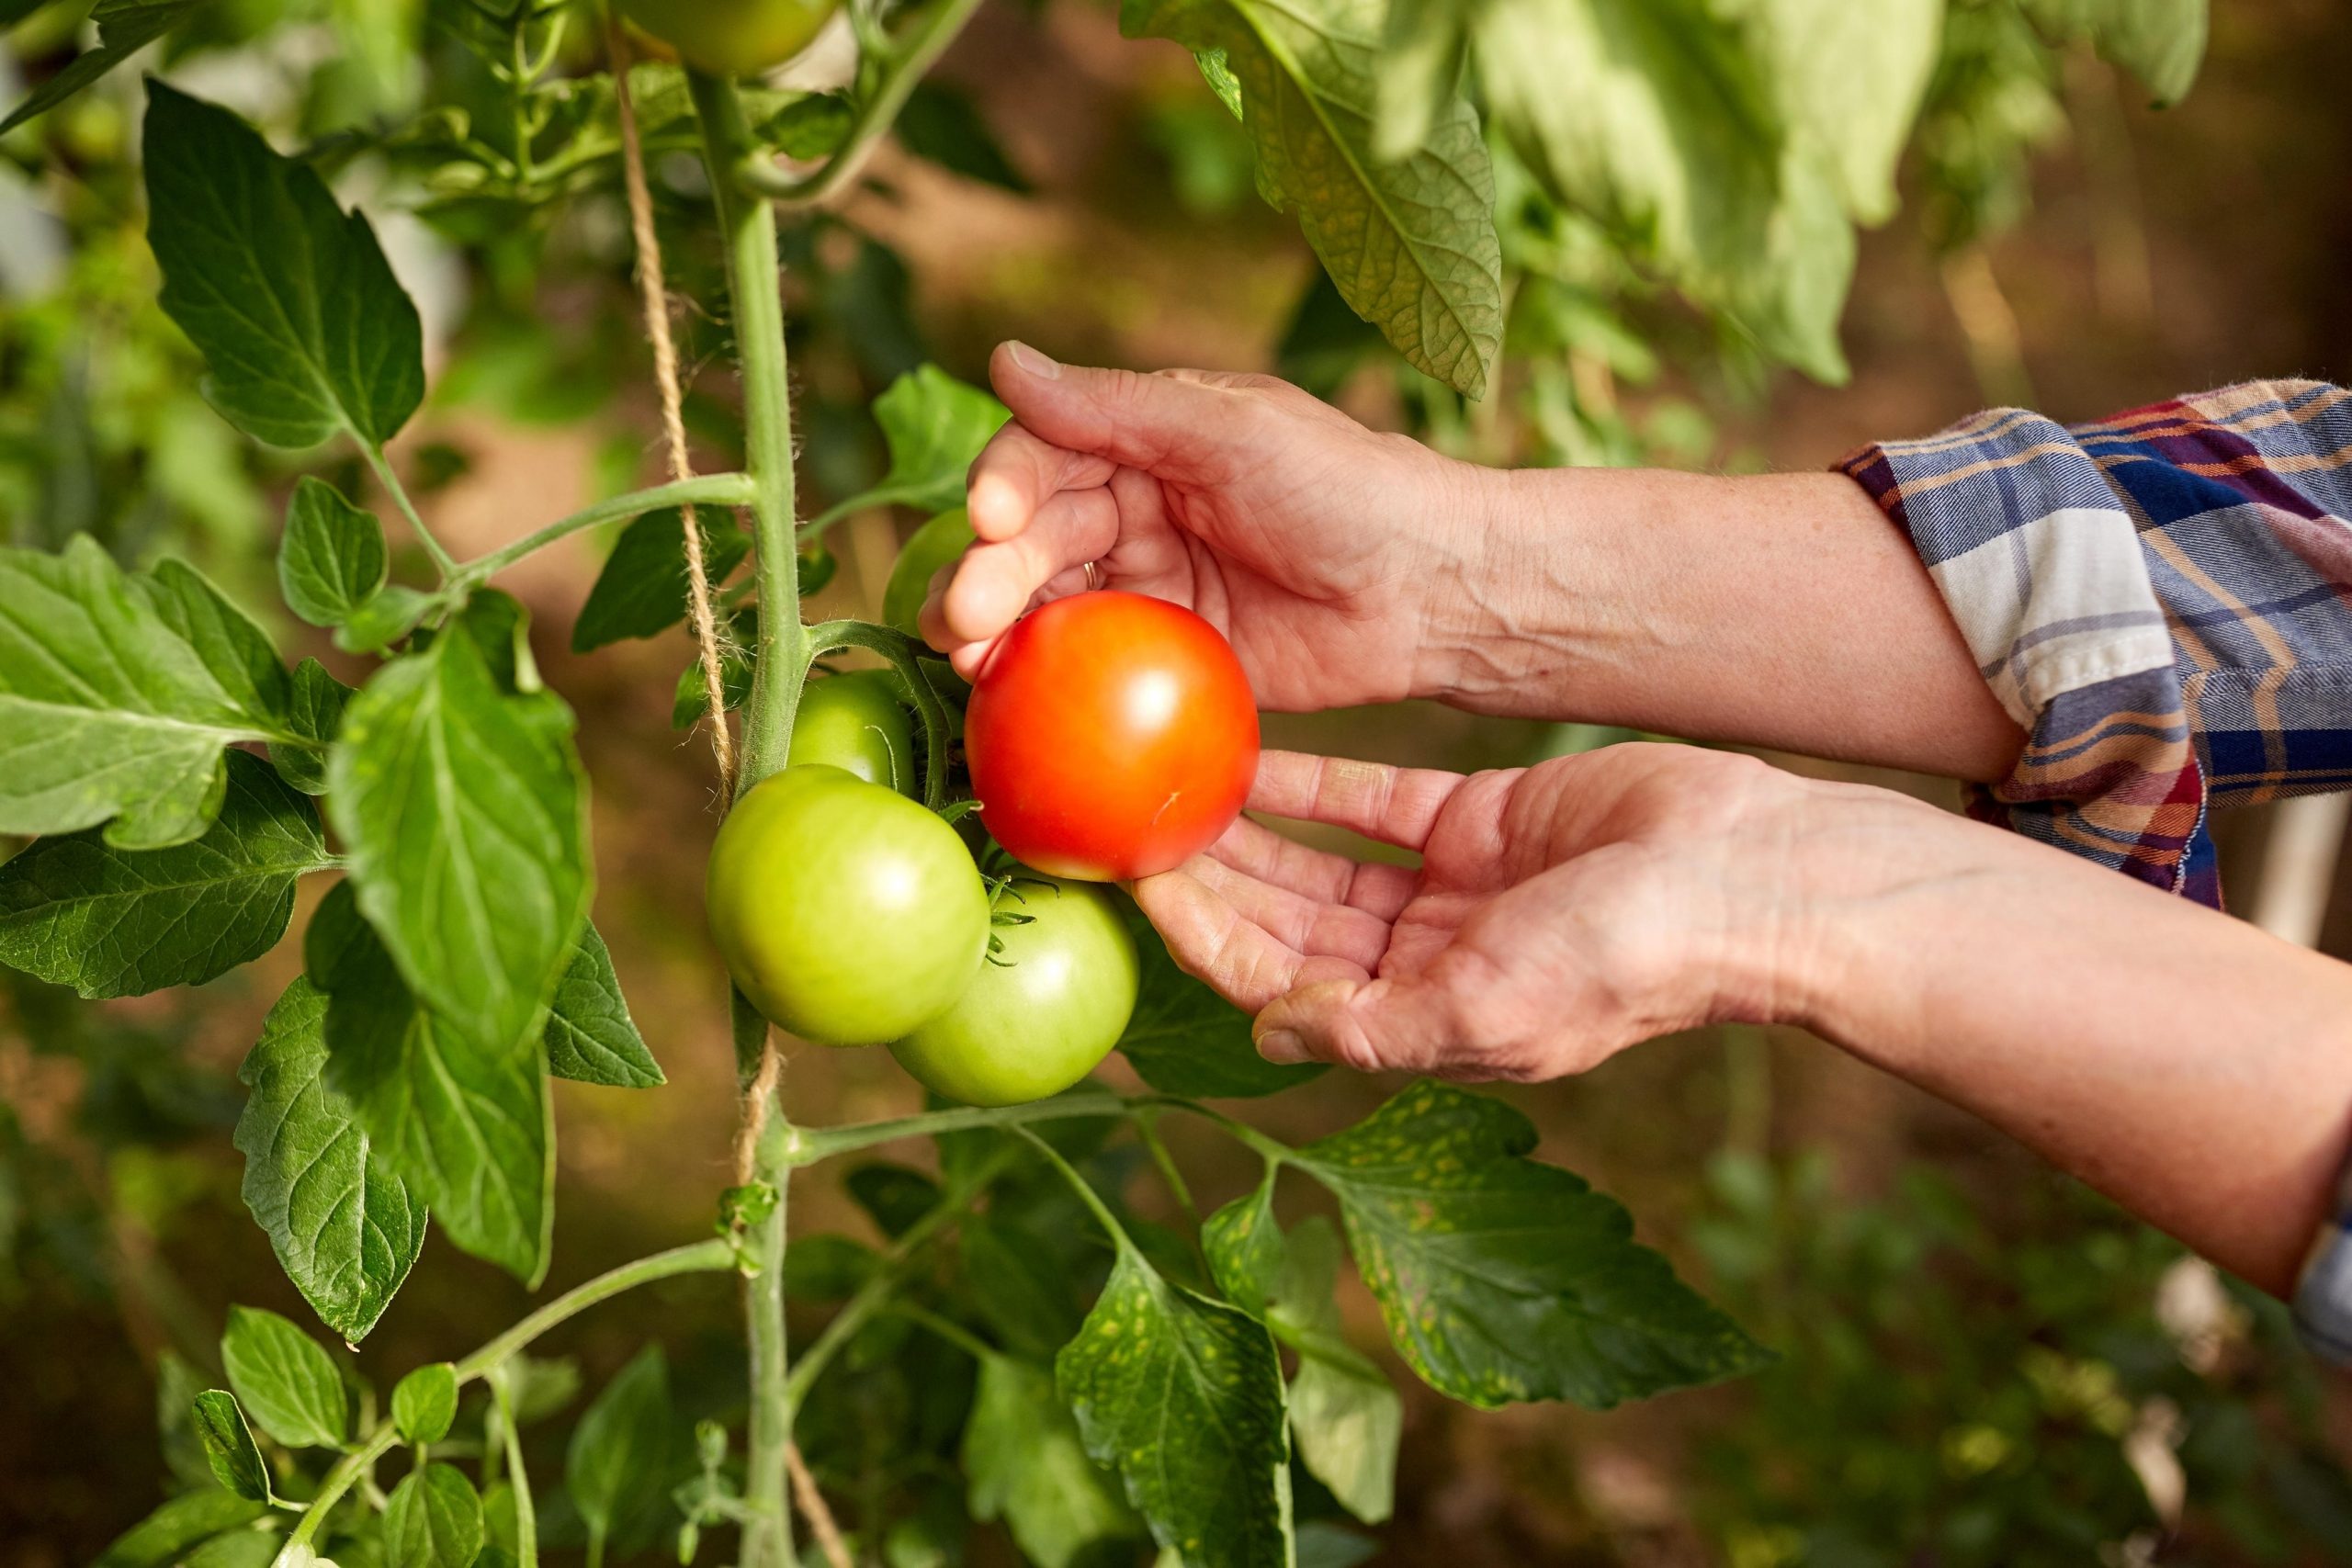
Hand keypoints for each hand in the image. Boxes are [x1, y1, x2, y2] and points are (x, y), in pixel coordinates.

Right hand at [921, 342, 1493, 709]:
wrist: (1431, 592)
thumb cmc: (1345, 487)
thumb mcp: (1230, 432)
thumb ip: (1116, 406)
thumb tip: (1001, 359)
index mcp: (1144, 438)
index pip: (1043, 454)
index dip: (1006, 485)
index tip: (991, 515)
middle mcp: (1134, 508)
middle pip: (1032, 538)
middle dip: (988, 571)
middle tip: (964, 611)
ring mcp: (1147, 588)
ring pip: (1045, 605)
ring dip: (993, 629)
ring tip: (961, 656)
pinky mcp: (1168, 657)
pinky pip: (1089, 669)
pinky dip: (1039, 680)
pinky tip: (1000, 697)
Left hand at [1133, 744, 1817, 1080]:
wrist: (1758, 875)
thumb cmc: (1639, 959)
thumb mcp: (1494, 1007)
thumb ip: (1376, 1026)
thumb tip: (1269, 1037)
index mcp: (1424, 1021)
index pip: (1280, 986)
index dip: (1206, 940)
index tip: (1138, 887)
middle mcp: (1424, 962)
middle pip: (1285, 922)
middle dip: (1210, 881)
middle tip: (1129, 821)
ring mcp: (1450, 890)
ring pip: (1317, 860)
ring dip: (1247, 828)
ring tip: (1170, 780)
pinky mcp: (1480, 819)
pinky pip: (1374, 798)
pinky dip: (1313, 779)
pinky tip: (1248, 749)